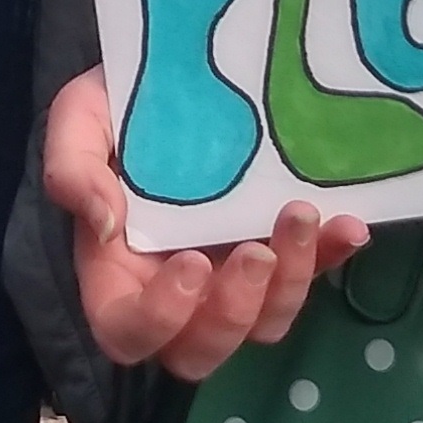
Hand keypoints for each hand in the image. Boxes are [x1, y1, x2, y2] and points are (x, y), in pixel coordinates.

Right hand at [42, 68, 367, 379]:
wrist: (172, 72)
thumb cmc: (116, 104)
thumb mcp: (79, 120)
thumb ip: (72, 170)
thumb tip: (103, 225)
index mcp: (116, 274)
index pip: (128, 333)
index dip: (161, 319)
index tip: (191, 263)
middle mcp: (175, 292)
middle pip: (201, 351)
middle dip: (235, 313)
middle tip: (257, 252)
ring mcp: (231, 277)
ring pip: (263, 325)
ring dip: (290, 285)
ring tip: (302, 217)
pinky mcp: (278, 251)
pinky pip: (310, 276)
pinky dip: (332, 257)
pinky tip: (350, 226)